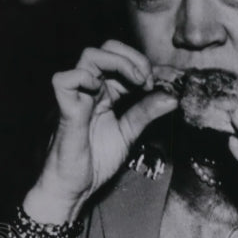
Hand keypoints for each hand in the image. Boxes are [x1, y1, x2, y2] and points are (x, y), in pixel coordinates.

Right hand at [23, 40, 177, 224]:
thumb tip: (172, 98)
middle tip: (147, 81)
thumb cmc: (94, 162)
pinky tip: (104, 95)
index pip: (120, 59)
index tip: (155, 86)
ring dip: (119, 63)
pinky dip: (87, 79)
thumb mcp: (128, 133)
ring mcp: (76, 97)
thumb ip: (146, 113)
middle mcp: (89, 89)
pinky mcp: (65, 110)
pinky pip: (65, 80)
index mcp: (103, 93)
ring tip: (136, 83)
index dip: (141, 65)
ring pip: (89, 56)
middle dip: (133, 58)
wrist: (74, 189)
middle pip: (106, 49)